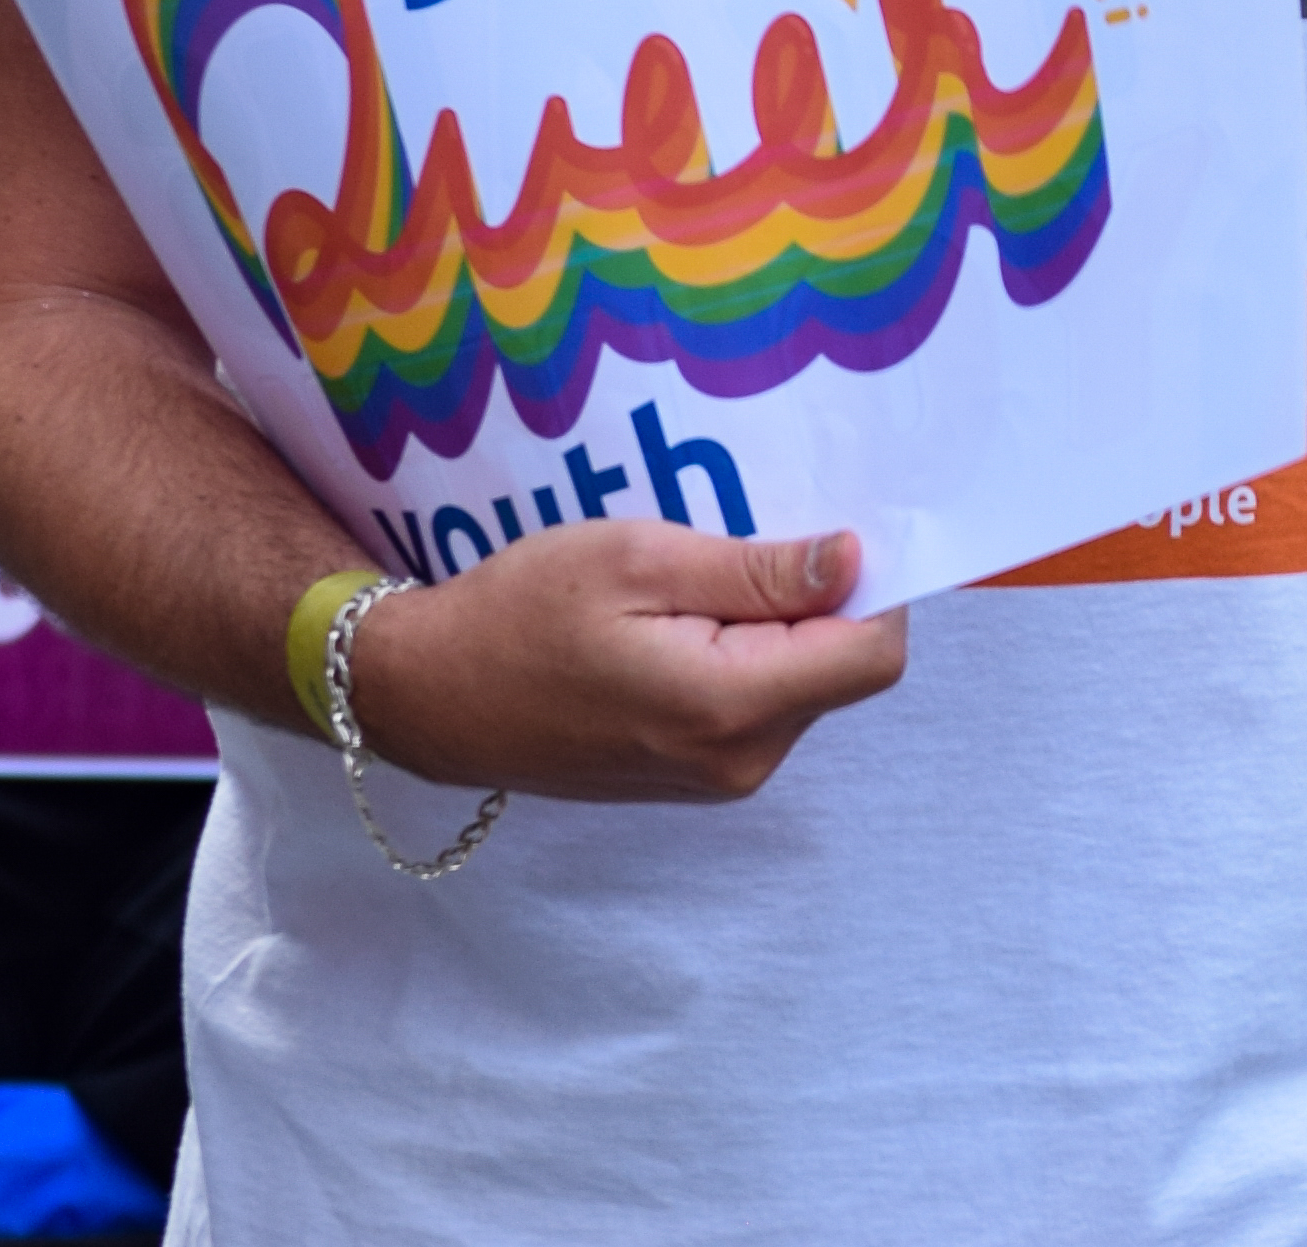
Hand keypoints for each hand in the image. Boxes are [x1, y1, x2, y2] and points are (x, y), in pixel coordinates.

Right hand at [341, 520, 908, 804]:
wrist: (433, 695)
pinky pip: (758, 704)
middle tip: (727, 544)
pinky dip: (741, 655)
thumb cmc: (523, 612)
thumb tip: (856, 561)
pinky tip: (672, 622)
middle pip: (840, 666)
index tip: (814, 529)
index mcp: (731, 707)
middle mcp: (741, 760)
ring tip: (686, 582)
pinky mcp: (695, 776)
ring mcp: (718, 777)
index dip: (867, 584)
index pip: (872, 652)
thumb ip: (758, 570)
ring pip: (800, 683)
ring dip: (770, 625)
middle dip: (810, 600)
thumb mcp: (640, 559)